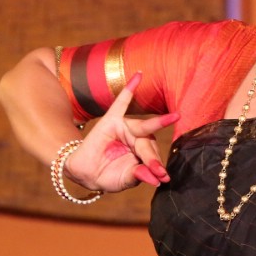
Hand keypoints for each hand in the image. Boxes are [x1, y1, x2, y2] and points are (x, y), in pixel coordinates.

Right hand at [63, 73, 178, 192]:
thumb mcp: (125, 179)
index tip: (163, 178)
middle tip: (159, 171)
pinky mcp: (111, 120)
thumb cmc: (107, 175)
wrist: (82, 172)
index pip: (153, 156)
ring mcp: (125, 127)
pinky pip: (121, 102)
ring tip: (173, 118)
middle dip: (152, 158)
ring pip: (143, 127)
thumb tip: (156, 179)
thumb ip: (139, 176)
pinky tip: (139, 76)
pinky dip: (129, 89)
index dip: (156, 166)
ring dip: (157, 123)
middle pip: (149, 143)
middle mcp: (137, 137)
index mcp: (143, 151)